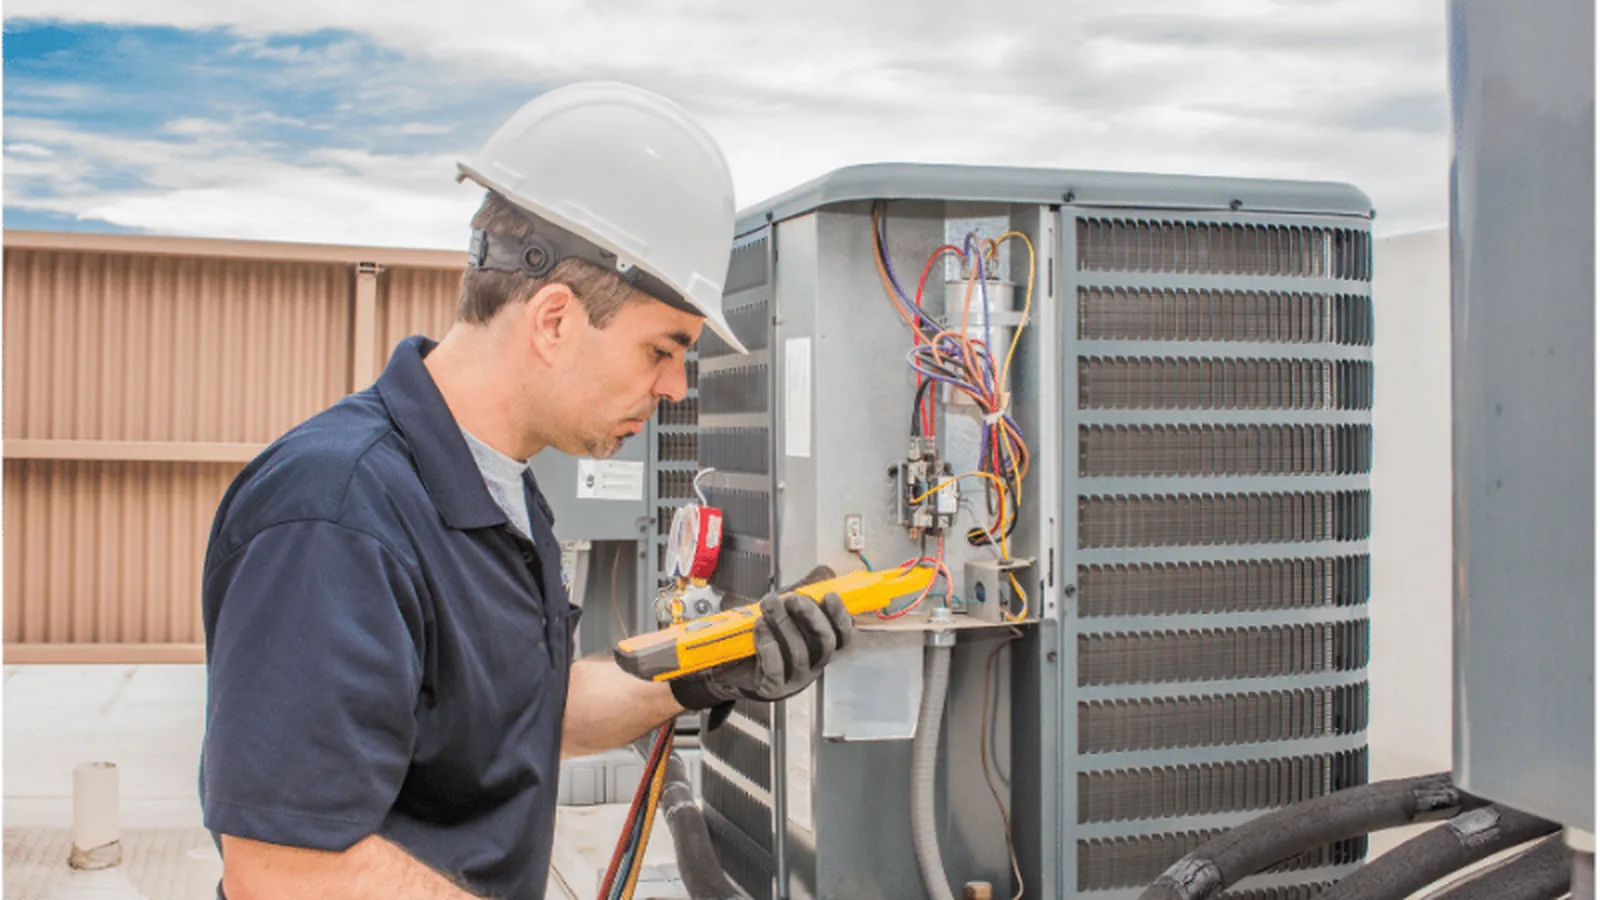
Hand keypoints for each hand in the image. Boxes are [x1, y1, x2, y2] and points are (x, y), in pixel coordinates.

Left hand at [671, 565, 853, 709]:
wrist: (731, 665)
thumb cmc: (765, 636)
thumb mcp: (787, 610)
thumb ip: (807, 591)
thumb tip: (824, 573)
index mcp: (821, 646)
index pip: (843, 635)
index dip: (841, 616)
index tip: (830, 595)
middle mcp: (813, 664)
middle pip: (825, 643)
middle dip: (811, 617)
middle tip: (793, 598)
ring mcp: (794, 678)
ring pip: (799, 653)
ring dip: (784, 625)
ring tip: (769, 605)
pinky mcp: (772, 686)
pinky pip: (775, 667)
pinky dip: (768, 643)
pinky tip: (759, 627)